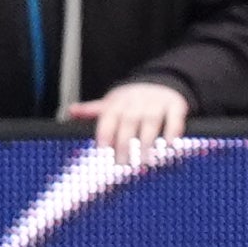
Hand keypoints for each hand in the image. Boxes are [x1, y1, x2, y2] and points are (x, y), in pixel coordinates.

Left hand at [68, 79, 190, 166]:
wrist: (161, 82)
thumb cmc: (131, 101)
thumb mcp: (111, 103)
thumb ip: (92, 110)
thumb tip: (71, 111)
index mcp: (118, 102)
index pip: (108, 118)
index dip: (105, 133)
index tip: (102, 149)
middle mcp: (136, 101)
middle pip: (128, 122)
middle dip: (124, 144)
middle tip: (122, 164)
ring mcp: (156, 102)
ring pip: (150, 121)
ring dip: (147, 141)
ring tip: (144, 161)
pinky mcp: (176, 105)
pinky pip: (174, 118)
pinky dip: (172, 132)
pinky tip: (169, 146)